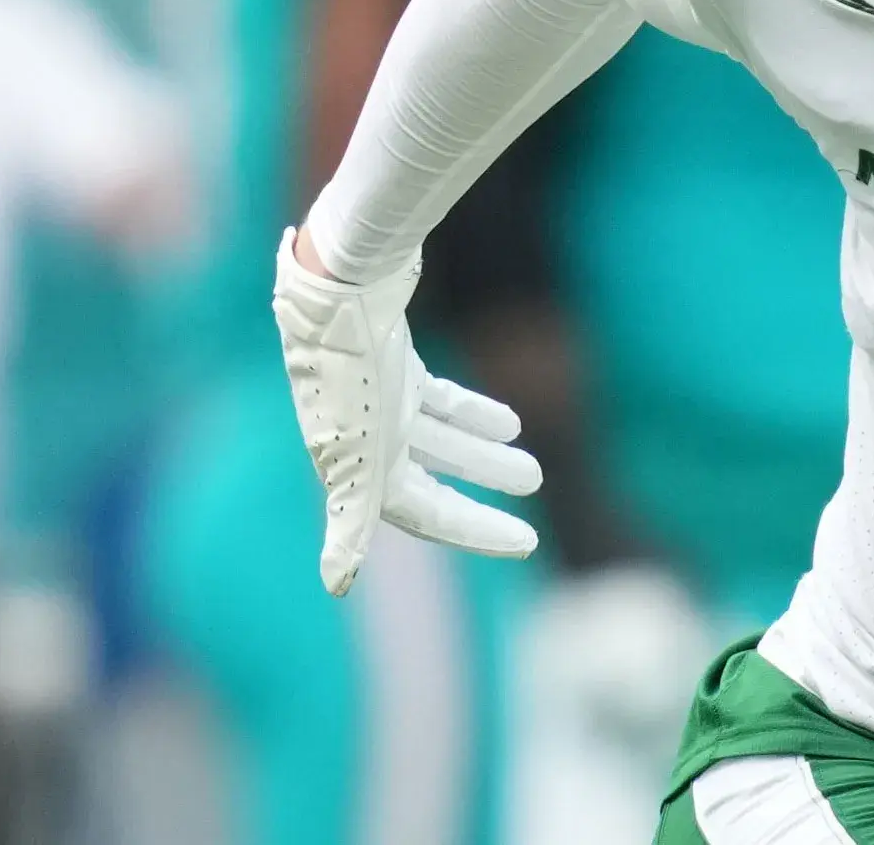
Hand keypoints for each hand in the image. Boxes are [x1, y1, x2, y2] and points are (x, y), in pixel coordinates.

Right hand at [273, 228, 543, 593]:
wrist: (340, 285)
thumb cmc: (348, 374)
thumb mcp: (354, 455)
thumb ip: (349, 522)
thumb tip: (336, 588)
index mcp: (359, 470)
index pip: (428, 515)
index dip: (476, 531)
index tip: (530, 543)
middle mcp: (365, 441)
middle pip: (435, 482)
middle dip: (483, 495)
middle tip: (536, 492)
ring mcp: (379, 400)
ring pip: (441, 440)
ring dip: (483, 456)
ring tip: (533, 469)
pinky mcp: (392, 361)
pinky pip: (437, 400)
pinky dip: (471, 415)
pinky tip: (510, 423)